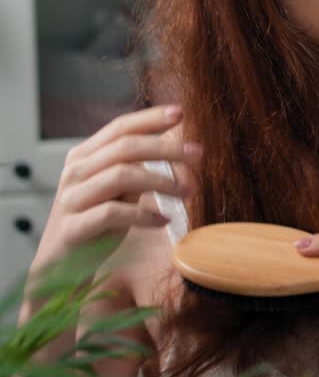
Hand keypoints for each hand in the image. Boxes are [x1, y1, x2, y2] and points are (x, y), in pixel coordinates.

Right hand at [32, 105, 201, 272]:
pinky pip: (112, 213)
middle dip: (166, 148)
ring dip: (162, 181)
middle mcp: (76, 172)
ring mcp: (72, 199)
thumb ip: (137, 167)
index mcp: (85, 156)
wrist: (61, 264)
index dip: (150, 118)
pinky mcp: (74, 227)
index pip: (119, 128)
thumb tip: (176, 146)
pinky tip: (163, 220)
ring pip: (122, 175)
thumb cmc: (97, 221)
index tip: (181, 113)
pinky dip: (143, 215)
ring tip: (188, 192)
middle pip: (126, 148)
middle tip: (198, 154)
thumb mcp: (118, 189)